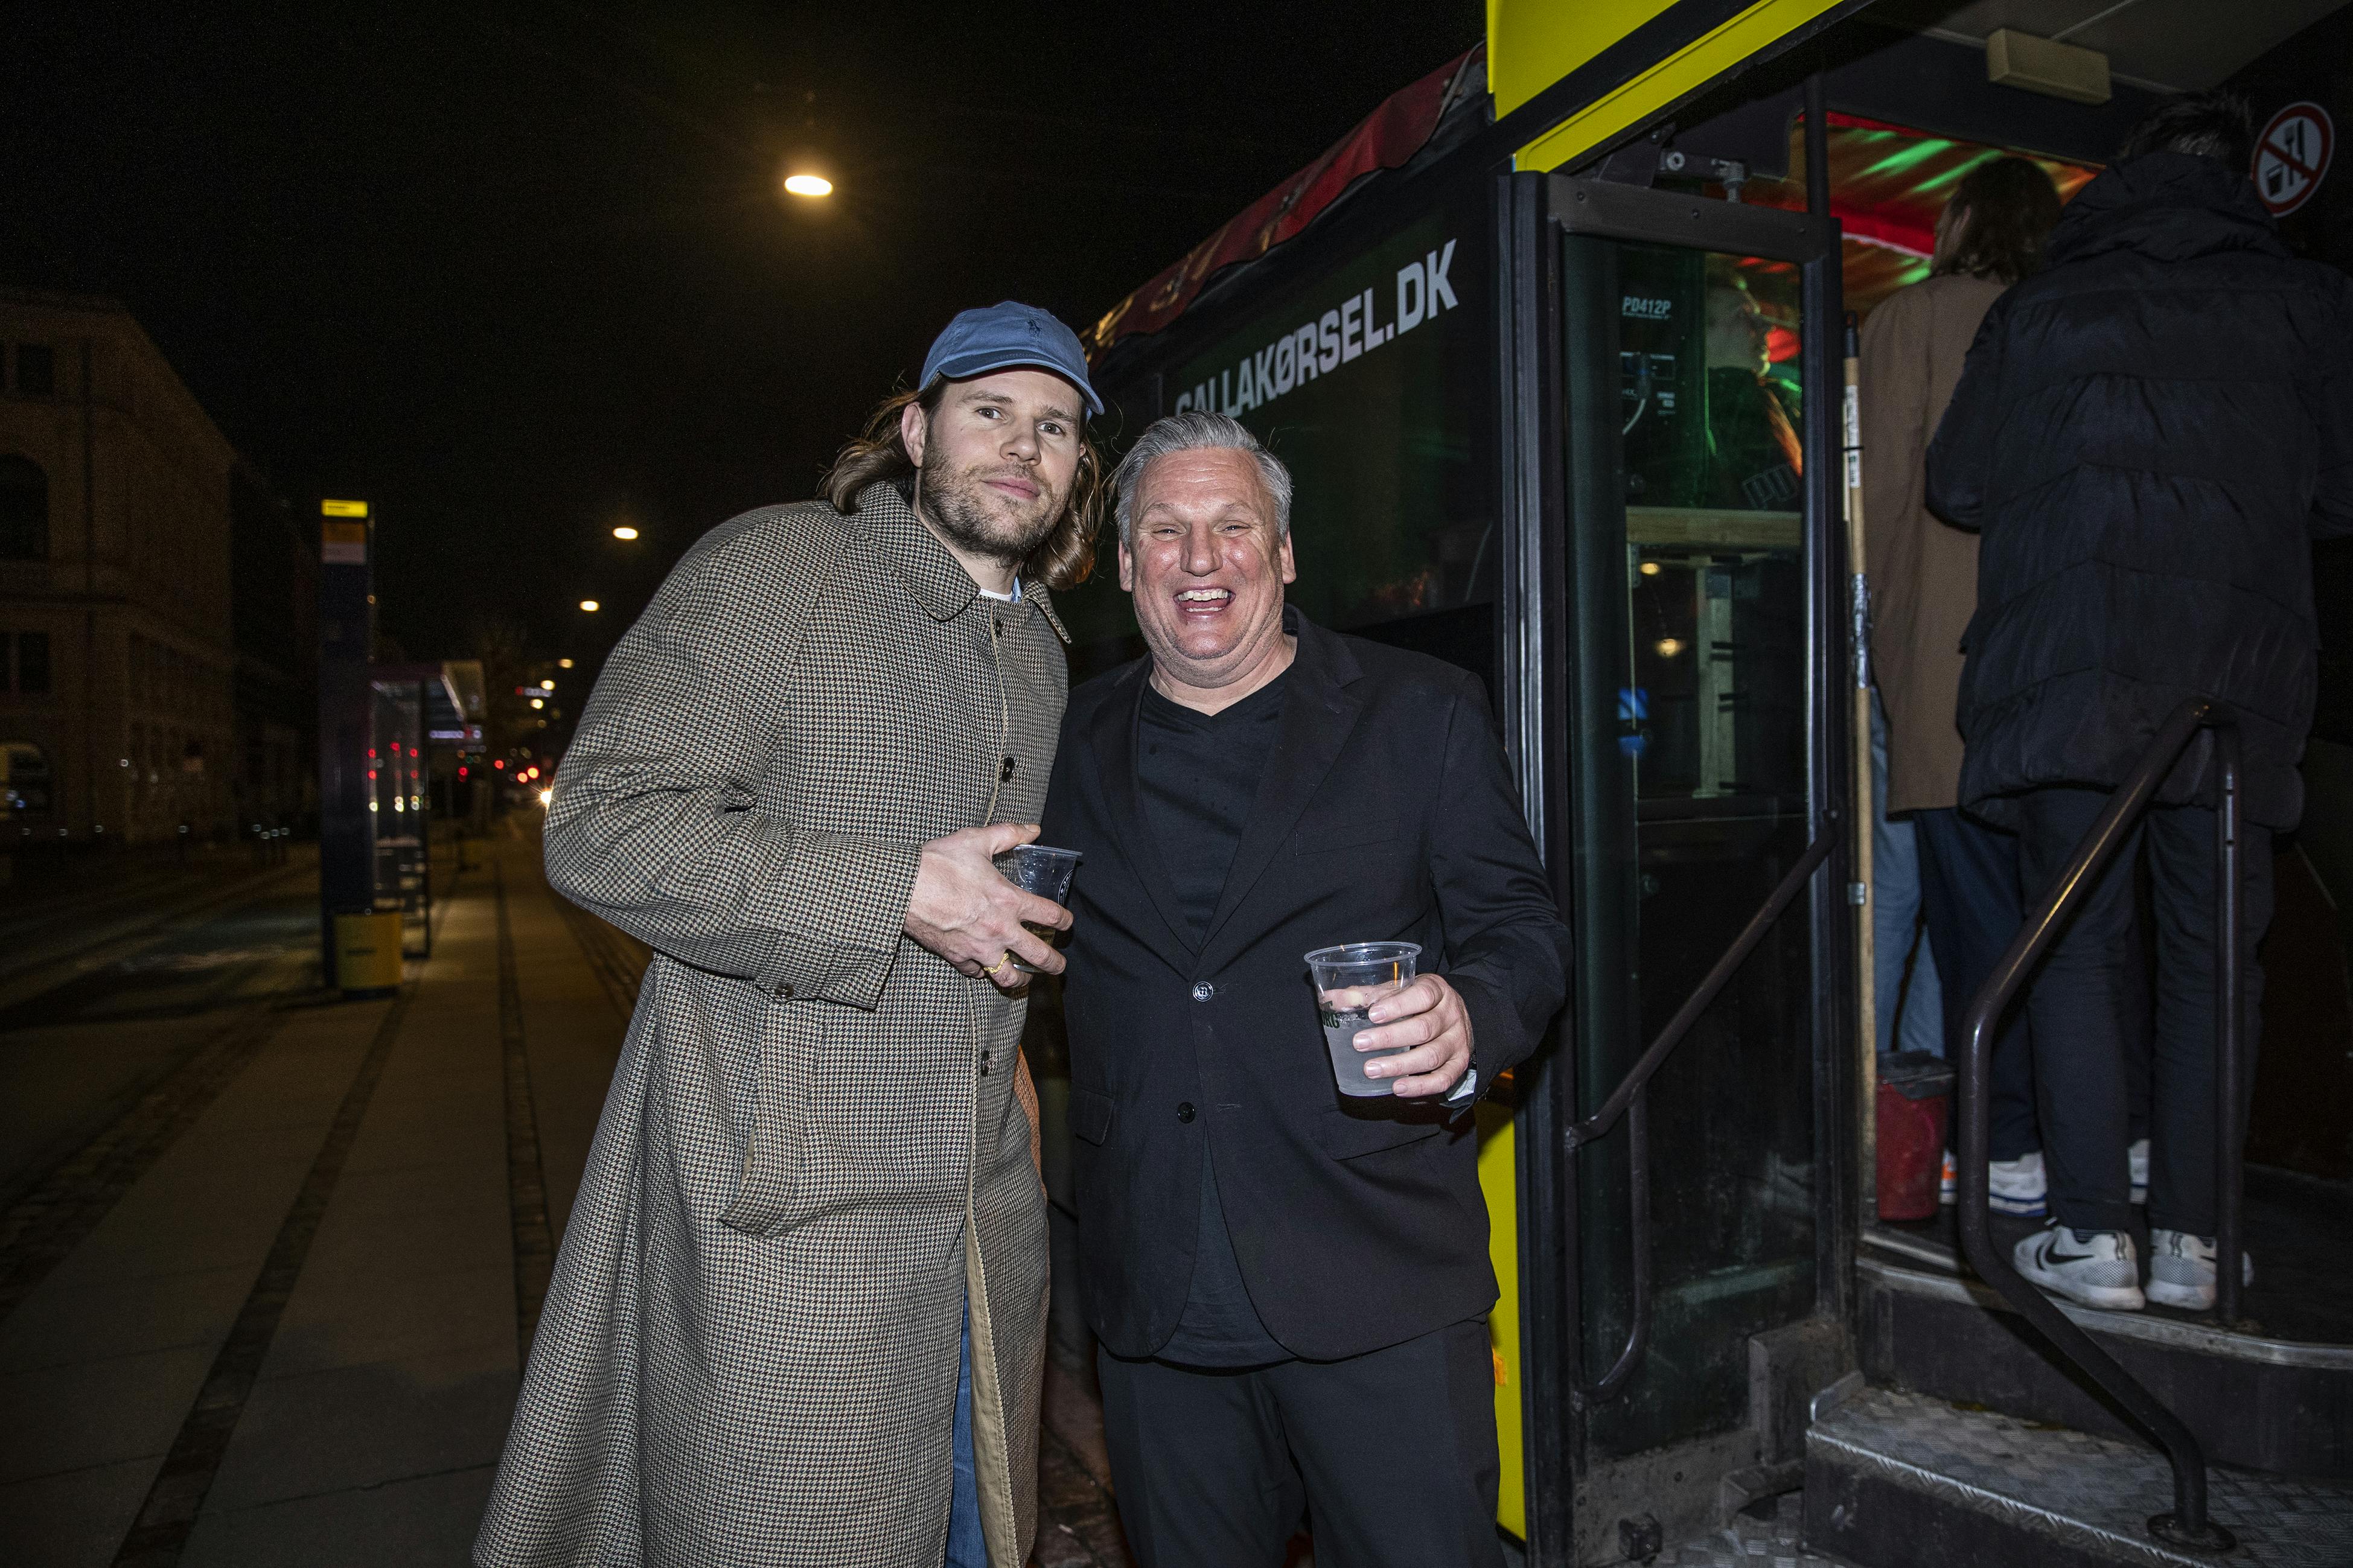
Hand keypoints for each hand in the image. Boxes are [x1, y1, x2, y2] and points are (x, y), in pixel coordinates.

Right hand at [904, 823, 1071, 991]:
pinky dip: (982, 971)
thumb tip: (1032, 829)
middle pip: (1039, 955)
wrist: (905, 888)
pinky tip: (984, 967)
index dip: (1064, 921)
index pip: (1050, 916)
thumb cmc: (940, 863)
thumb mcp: (977, 840)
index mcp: (1009, 901)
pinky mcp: (957, 957)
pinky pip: (976, 972)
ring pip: (1009, 976)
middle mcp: (1000, 930)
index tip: (1067, 923)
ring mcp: (979, 948)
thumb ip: (1009, 834)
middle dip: (1054, 963)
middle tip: (1060, 967)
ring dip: (1021, 980)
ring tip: (1026, 979)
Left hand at [1343, 974, 1471, 1098]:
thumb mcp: (1401, 990)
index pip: (1422, 995)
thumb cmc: (1421, 1001)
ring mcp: (1458, 1041)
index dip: (1398, 1006)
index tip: (1372, 1015)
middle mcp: (1451, 1015)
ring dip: (1399, 1065)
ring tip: (1371, 1069)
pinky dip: (1420, 1087)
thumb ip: (1369, 994)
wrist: (1457, 1015)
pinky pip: (1443, 1079)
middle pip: (1423, 1028)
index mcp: (1437, 990)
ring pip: (1431, 1056)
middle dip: (1389, 1038)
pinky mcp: (1459, 1064)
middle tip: (1360, 1044)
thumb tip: (1331, 998)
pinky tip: (1397, 1088)